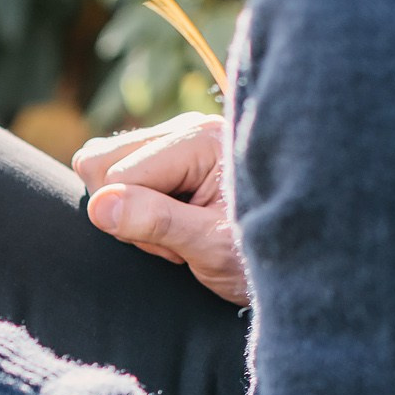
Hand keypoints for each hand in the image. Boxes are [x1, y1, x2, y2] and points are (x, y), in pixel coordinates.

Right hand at [72, 113, 250, 304]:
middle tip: (173, 240)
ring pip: (102, 168)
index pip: (117, 173)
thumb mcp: (211, 247)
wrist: (296, 266)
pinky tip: (176, 226)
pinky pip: (117, 177)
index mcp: (201, 139)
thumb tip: (98, 206)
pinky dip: (137, 209)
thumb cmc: (257, 258)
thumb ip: (155, 222)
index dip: (133, 220)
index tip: (179, 247)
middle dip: (125, 210)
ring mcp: (177, 141)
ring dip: (132, 212)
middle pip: (101, 161)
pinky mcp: (170, 158)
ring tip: (179, 235)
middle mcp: (186, 129)